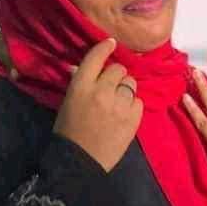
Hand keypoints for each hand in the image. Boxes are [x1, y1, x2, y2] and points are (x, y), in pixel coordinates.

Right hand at [53, 38, 142, 172]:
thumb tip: (89, 68)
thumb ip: (82, 83)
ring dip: (125, 89)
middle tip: (111, 86)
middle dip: (116, 75)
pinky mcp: (133, 119)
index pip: (95, 58)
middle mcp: (101, 91)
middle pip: (118, 69)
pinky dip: (132, 106)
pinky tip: (124, 115)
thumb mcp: (68, 102)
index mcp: (80, 86)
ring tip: (118, 102)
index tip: (111, 43)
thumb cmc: (69, 131)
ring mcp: (119, 105)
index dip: (104, 48)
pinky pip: (138, 102)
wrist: (79, 162)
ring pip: (131, 84)